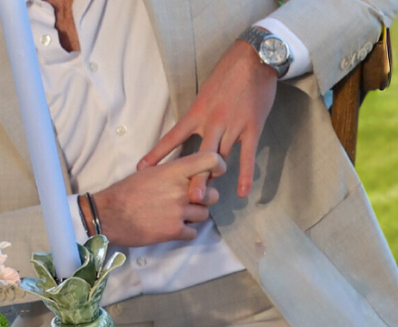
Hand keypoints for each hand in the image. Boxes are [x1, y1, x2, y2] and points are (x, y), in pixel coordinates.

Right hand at [90, 150, 224, 247]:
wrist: (109, 215)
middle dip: (205, 199)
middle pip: (212, 194)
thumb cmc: (125, 192)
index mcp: (175, 171)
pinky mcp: (173, 231)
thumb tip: (186, 175)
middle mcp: (181, 190)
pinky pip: (193, 233)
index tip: (215, 173)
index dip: (218, 166)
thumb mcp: (150, 172)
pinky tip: (173, 229)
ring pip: (204, 215)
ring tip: (179, 216)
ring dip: (194, 217)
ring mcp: (179, 212)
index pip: (211, 161)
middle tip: (192, 202)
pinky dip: (186, 232)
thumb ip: (172, 173)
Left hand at [138, 38, 279, 198]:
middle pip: (198, 157)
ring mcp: (233, 126)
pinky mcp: (251, 127)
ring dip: (214, 176)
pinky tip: (242, 193)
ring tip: (204, 198)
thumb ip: (197, 116)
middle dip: (192, 178)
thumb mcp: (204, 93)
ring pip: (220, 159)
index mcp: (197, 113)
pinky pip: (248, 155)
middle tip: (186, 199)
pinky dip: (245, 174)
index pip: (173, 137)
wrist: (255, 56)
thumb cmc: (227, 73)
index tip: (142, 169)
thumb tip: (188, 135)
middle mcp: (212, 122)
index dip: (157, 154)